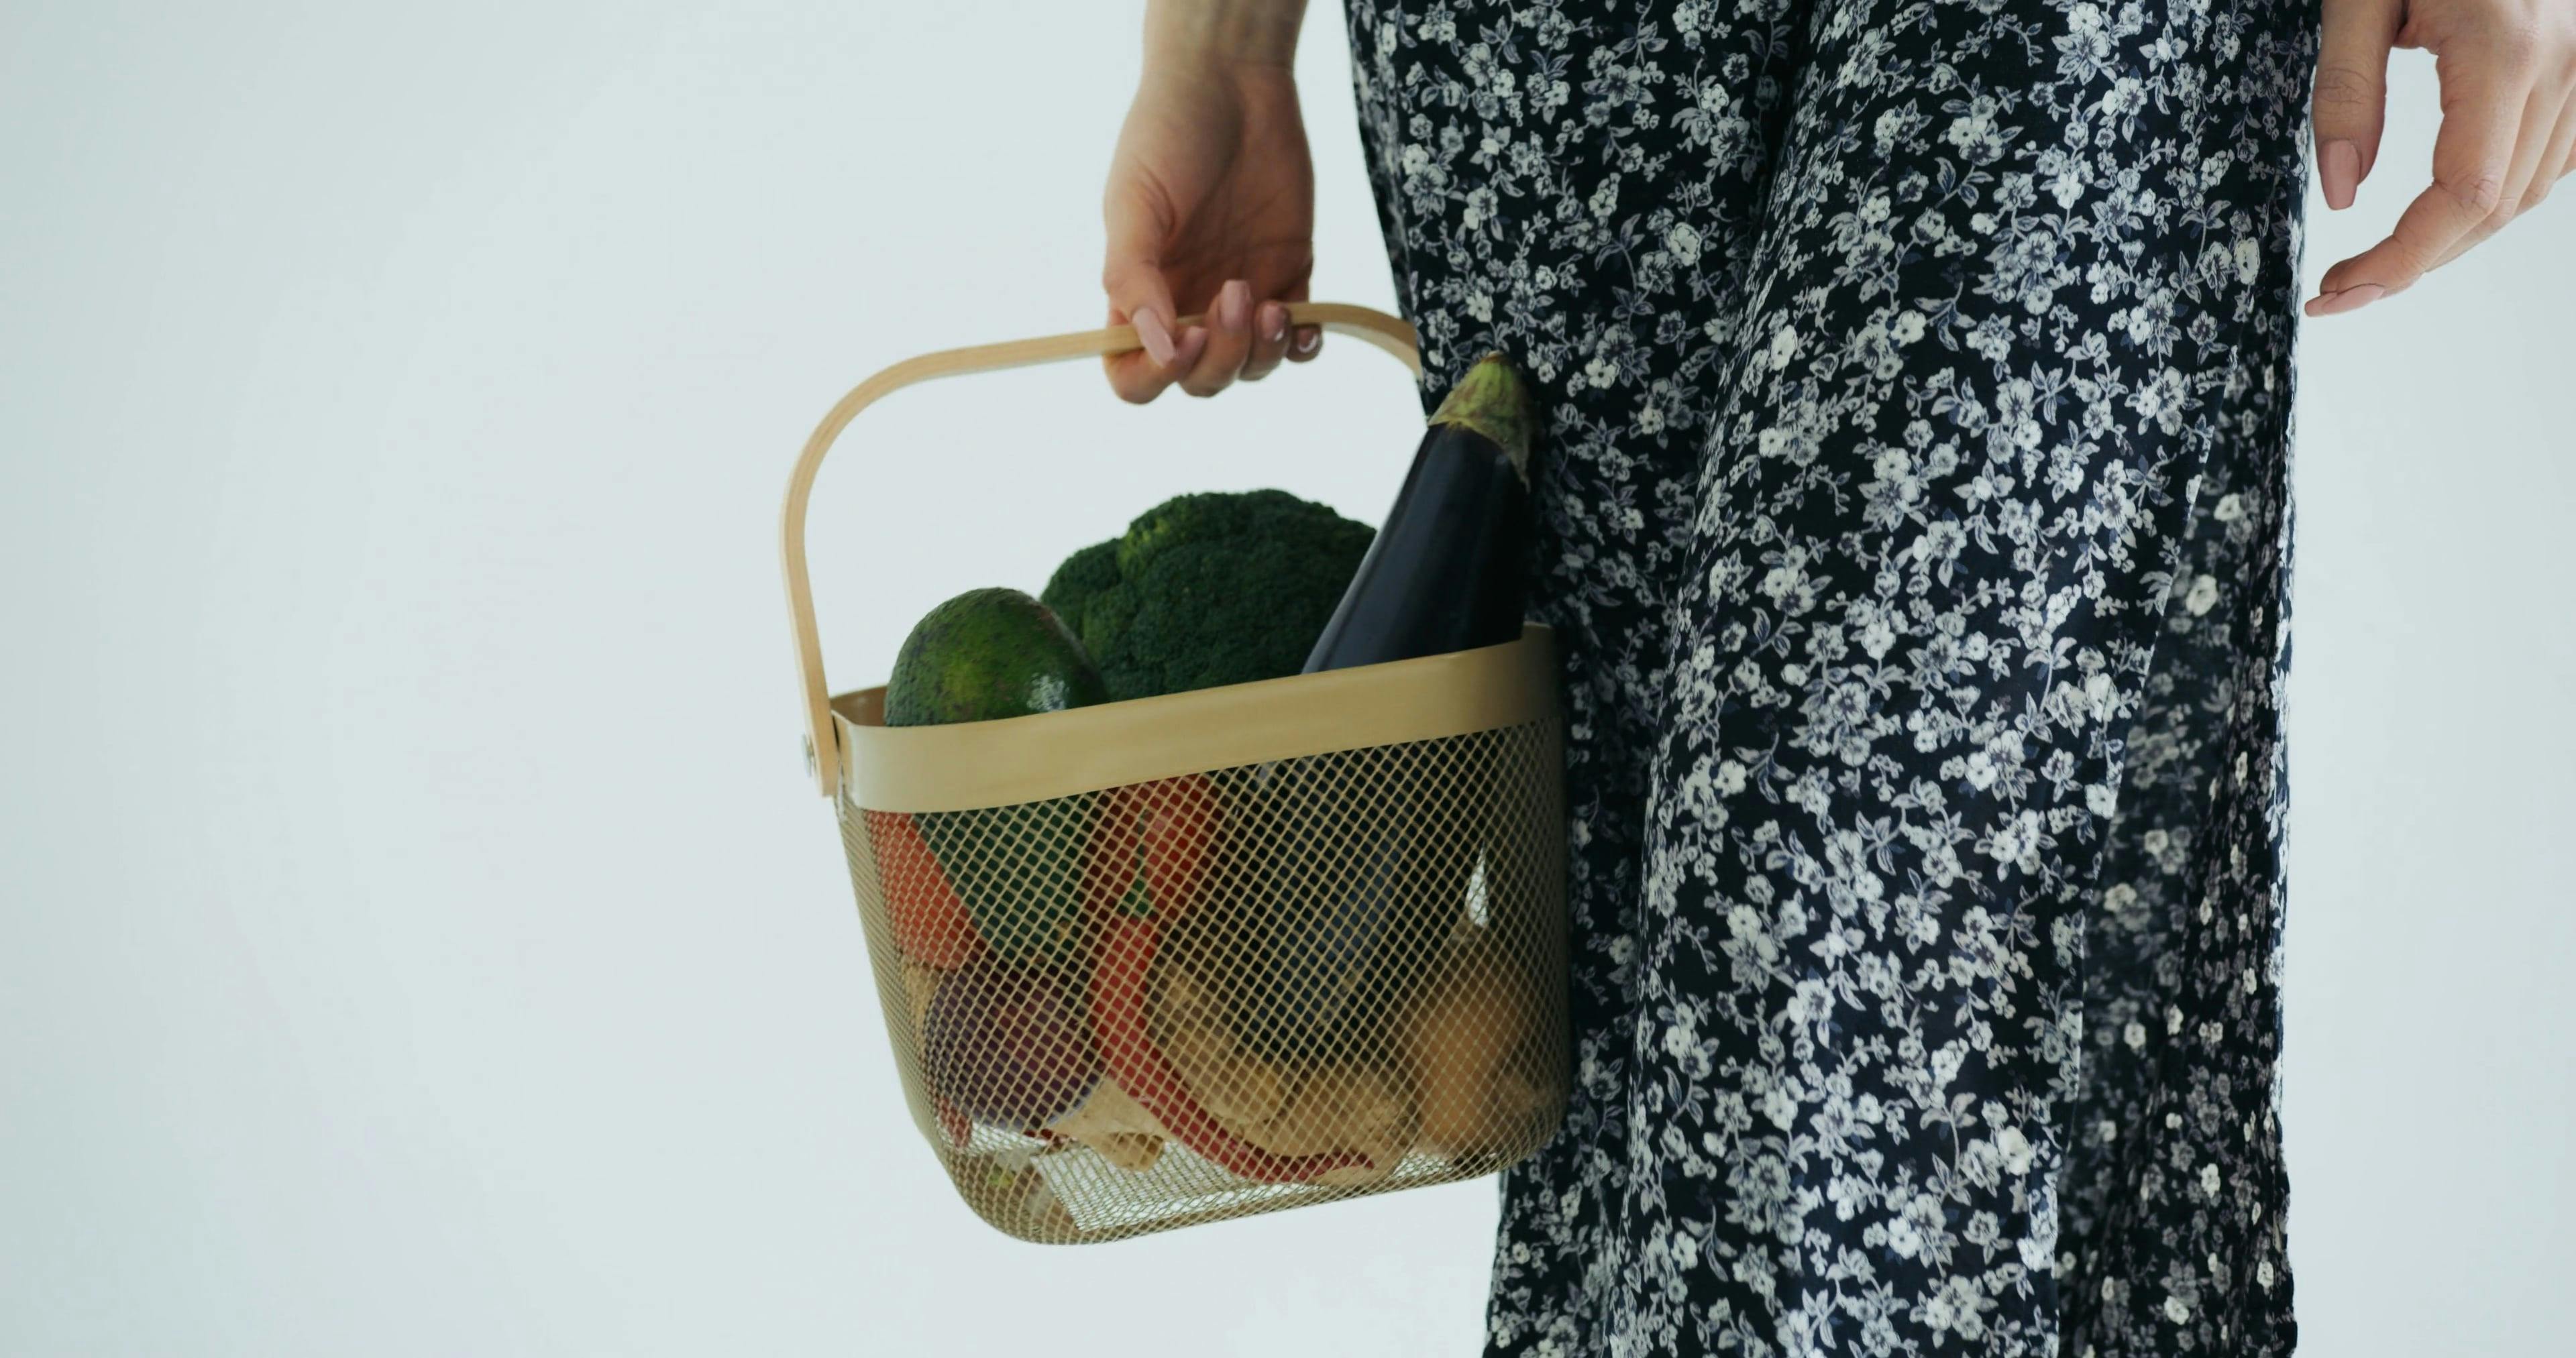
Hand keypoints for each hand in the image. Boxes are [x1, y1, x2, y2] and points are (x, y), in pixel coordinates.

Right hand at [1102, 59, 1317, 400]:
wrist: (1233, 82)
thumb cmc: (1168, 133)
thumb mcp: (1134, 201)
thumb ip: (1133, 276)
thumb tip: (1156, 347)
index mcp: (1138, 293)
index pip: (1133, 374)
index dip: (1156, 376)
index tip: (1184, 340)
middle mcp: (1186, 304)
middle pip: (1201, 380)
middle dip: (1221, 358)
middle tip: (1236, 291)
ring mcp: (1239, 295)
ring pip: (1251, 368)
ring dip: (1261, 353)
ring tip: (1270, 302)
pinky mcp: (1289, 276)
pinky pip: (1297, 342)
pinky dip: (1302, 346)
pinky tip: (1302, 321)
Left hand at [2307, 0, 2575, 315]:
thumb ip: (2345, 93)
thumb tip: (2338, 194)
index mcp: (2506, 50)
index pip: (2463, 196)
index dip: (2401, 260)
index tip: (2337, 290)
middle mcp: (2566, 64)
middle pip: (2496, 208)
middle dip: (2416, 261)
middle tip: (2342, 286)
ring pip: (2529, 192)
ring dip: (2455, 235)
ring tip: (2383, 253)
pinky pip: (2554, 158)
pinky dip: (2496, 193)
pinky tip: (2443, 202)